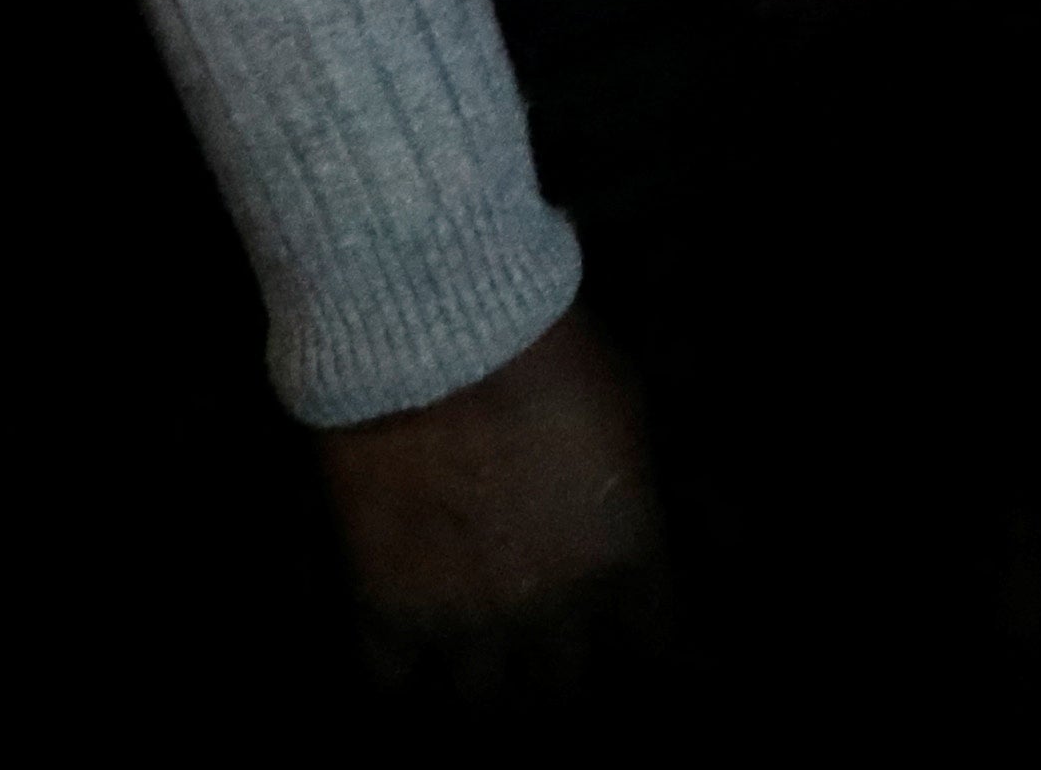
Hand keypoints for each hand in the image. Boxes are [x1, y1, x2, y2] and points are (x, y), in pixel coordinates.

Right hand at [318, 295, 668, 691]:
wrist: (439, 342)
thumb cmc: (551, 360)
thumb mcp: (625, 421)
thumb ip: (622, 498)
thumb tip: (621, 529)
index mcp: (624, 562)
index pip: (654, 645)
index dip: (641, 642)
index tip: (628, 635)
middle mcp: (552, 610)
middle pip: (564, 686)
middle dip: (559, 667)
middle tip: (546, 648)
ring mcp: (465, 621)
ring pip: (481, 699)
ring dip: (485, 676)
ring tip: (478, 656)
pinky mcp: (387, 612)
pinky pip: (392, 680)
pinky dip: (401, 669)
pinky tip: (407, 648)